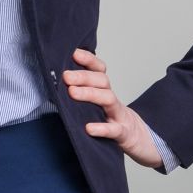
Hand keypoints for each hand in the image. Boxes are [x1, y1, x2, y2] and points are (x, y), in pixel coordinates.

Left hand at [63, 48, 162, 169]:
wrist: (138, 139)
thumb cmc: (110, 118)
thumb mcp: (97, 102)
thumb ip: (81, 91)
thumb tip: (54, 81)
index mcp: (104, 89)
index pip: (98, 69)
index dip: (88, 59)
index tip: (73, 53)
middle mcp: (111, 98)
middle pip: (102, 80)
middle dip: (83, 76)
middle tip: (66, 76)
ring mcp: (118, 115)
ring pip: (107, 98)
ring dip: (89, 94)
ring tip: (72, 93)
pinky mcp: (123, 133)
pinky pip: (114, 129)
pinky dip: (102, 128)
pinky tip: (88, 128)